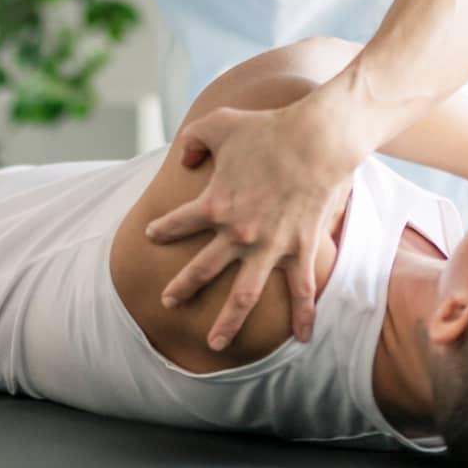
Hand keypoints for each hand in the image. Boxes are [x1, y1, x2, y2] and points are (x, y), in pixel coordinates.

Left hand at [143, 103, 356, 350]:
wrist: (315, 139)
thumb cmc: (267, 128)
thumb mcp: (218, 123)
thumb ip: (193, 139)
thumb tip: (183, 159)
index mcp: (214, 203)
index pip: (178, 222)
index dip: (163, 229)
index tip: (151, 235)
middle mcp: (237, 233)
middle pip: (202, 269)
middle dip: (182, 287)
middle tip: (168, 302)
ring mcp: (270, 246)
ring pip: (243, 296)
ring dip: (228, 322)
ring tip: (215, 344)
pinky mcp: (300, 249)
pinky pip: (300, 290)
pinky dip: (303, 316)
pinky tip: (302, 339)